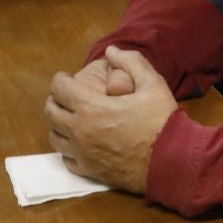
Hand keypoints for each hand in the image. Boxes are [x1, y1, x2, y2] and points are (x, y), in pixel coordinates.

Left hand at [44, 46, 174, 191]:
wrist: (172, 162)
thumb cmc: (162, 121)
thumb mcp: (152, 83)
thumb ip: (131, 62)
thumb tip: (111, 51)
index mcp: (91, 107)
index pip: (59, 88)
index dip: (60, 79)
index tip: (67, 78)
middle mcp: (80, 131)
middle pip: (51, 112)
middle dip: (55, 100)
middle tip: (68, 96)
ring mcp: (83, 154)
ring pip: (54, 137)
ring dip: (58, 124)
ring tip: (72, 118)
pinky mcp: (90, 171)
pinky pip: (66, 158)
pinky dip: (68, 148)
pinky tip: (80, 142)